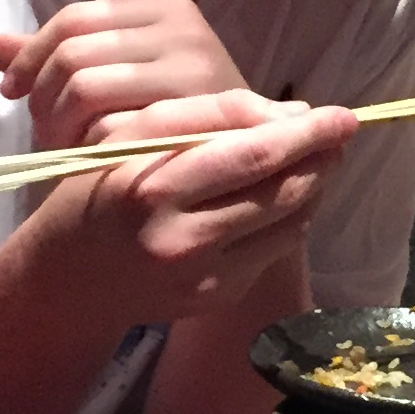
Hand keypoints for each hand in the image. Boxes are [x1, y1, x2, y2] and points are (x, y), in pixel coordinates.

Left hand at [0, 0, 247, 150]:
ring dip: (58, 127)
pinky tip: (94, 164)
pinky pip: (111, 132)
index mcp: (168, 9)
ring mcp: (196, 77)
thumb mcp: (121, 73)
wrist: (254, 164)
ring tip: (62, 149)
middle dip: (41, 98)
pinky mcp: (194, 123)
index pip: (73, 20)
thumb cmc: (176, 118)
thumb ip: (59, 58)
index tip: (13, 92)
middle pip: (73, 56)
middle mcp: (188, 33)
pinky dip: (90, 151)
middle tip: (42, 131)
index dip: (30, 58)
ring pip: (85, 91)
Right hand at [17, 88, 355, 323]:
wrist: (70, 276)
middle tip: (339, 135)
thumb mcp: (137, 135)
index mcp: (154, 187)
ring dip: (313, 188)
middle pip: (282, 192)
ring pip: (289, 224)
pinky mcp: (215, 299)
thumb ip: (211, 114)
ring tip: (315, 161)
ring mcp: (202, 277)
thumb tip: (294, 115)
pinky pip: (272, 250)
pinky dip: (288, 219)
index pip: (253, 155)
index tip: (343, 116)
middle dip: (321, 159)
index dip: (307, 135)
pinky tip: (280, 198)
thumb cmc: (103, 189)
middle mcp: (181, 239)